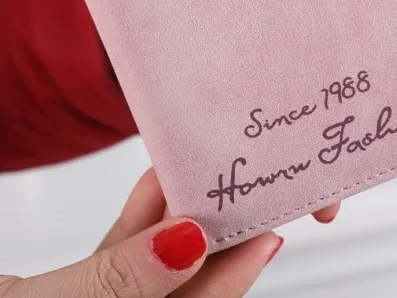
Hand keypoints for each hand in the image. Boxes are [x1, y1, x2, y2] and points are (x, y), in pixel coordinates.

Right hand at [0, 169, 281, 296]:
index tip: (264, 233)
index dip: (231, 280)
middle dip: (207, 242)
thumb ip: (114, 283)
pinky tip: (152, 184)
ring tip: (196, 176)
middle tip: (240, 196)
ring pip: (146, 271)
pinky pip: (111, 260)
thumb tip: (187, 244)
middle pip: (176, 291)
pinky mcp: (66, 297)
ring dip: (170, 220)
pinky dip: (132, 222)